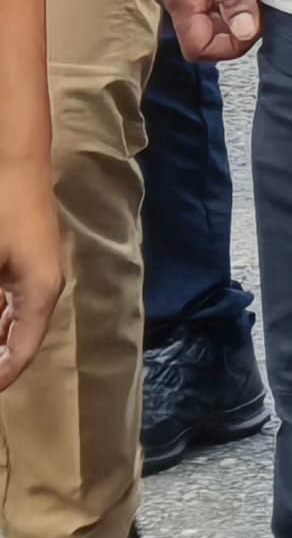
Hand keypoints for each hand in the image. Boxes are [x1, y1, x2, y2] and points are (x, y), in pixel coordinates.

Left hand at [0, 160, 58, 396]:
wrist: (14, 160)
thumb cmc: (2, 211)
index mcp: (40, 294)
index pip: (21, 352)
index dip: (1, 377)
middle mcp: (41, 289)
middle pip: (17, 339)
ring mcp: (31, 273)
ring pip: (9, 319)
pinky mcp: (19, 260)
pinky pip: (5, 301)